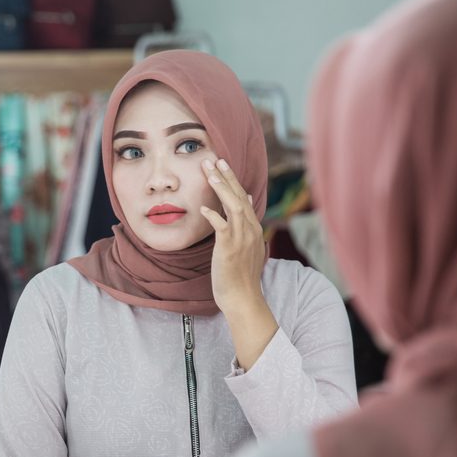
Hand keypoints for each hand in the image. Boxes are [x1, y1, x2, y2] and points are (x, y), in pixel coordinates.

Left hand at [200, 158, 277, 369]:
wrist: (242, 298)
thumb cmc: (240, 274)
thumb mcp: (246, 244)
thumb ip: (245, 222)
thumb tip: (244, 200)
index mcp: (252, 227)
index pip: (243, 198)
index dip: (233, 180)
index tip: (223, 165)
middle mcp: (250, 229)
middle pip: (239, 196)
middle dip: (227, 176)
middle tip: (215, 159)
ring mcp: (241, 238)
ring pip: (233, 206)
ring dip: (221, 188)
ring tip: (210, 172)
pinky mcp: (230, 248)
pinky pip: (222, 226)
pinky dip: (213, 215)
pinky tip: (203, 208)